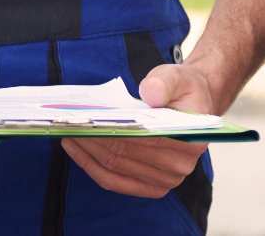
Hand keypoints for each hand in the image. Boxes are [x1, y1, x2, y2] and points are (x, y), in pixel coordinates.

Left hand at [62, 63, 217, 197]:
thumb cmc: (184, 91)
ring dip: (88, 153)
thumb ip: (164, 83)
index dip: (113, 128)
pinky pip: (115, 181)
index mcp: (191, 141)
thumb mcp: (178, 77)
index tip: (88, 119)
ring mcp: (165, 181)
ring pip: (115, 169)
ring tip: (70, 134)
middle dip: (94, 139)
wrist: (194, 106)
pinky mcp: (151, 188)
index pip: (144, 138)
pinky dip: (93, 167)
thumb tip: (150, 94)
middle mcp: (180, 167)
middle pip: (125, 154)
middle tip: (71, 124)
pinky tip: (77, 151)